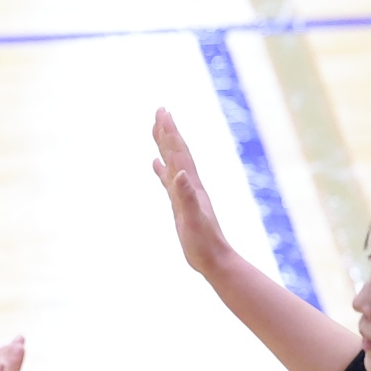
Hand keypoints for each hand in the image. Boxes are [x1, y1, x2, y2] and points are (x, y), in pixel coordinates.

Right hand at [150, 107, 234, 277]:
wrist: (215, 259)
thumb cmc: (204, 242)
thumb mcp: (194, 219)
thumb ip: (187, 196)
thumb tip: (179, 174)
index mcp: (191, 185)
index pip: (179, 153)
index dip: (170, 133)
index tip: (163, 112)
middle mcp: (189, 184)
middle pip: (177, 151)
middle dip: (168, 130)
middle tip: (160, 110)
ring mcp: (185, 193)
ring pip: (173, 162)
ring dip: (165, 144)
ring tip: (158, 129)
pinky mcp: (180, 204)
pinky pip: (168, 180)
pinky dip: (161, 169)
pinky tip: (156, 164)